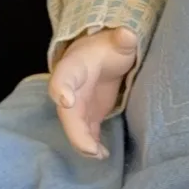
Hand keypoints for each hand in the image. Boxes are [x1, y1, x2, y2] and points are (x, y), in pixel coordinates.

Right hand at [48, 26, 138, 157]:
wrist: (103, 58)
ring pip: (74, 127)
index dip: (62, 88)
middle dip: (75, 131)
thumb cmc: (109, 47)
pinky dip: (92, 146)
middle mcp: (70, 89)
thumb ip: (122, 39)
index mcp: (74, 67)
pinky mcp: (87, 116)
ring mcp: (77, 105)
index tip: (66, 100)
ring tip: (98, 155)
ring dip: (83, 143)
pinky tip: (102, 155)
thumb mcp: (118, 41)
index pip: (64, 77)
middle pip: (67, 112)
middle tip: (88, 148)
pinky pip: (85, 133)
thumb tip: (126, 33)